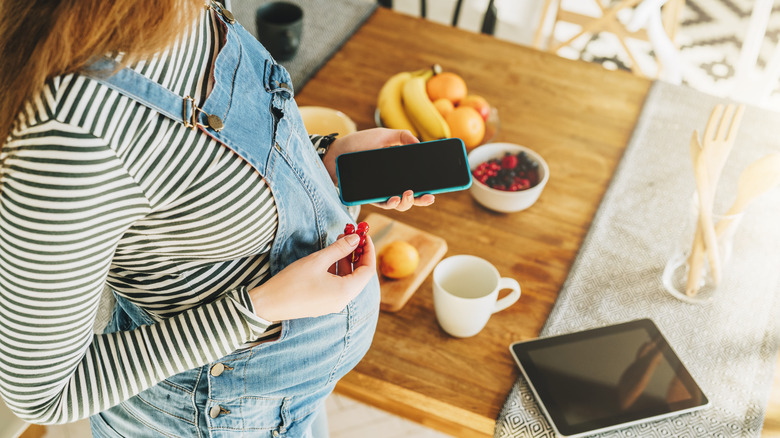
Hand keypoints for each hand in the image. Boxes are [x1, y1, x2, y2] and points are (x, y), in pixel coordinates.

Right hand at [248, 234, 375, 321]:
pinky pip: (337, 284)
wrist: (268, 304)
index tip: (365, 236)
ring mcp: (333, 303)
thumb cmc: (291, 283)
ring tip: (340, 240)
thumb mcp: (317, 261)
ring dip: (346, 260)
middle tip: (352, 235)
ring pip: (347, 279)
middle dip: (358, 254)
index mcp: (345, 292)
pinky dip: (337, 269)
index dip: (369, 251)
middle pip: (359, 275)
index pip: (368, 270)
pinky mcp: (323, 303)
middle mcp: (342, 300)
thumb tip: (355, 239)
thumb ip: (339, 249)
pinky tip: (330, 255)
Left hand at [322, 128, 434, 210]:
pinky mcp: (369, 197)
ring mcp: (382, 191)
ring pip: (400, 204)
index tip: (439, 187)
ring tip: (409, 193)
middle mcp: (392, 183)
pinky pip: (383, 204)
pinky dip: (391, 203)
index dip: (430, 186)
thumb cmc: (359, 144)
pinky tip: (395, 198)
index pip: (418, 180)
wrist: (335, 153)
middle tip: (429, 196)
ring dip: (408, 202)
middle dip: (423, 199)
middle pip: (413, 196)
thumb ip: (402, 136)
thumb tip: (419, 143)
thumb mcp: (383, 136)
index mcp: (399, 170)